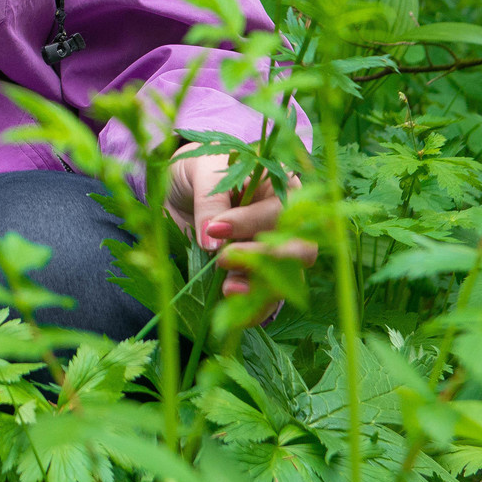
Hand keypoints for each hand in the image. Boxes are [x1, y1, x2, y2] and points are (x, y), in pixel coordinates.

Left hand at [164, 150, 316, 303]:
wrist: (180, 191)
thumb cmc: (199, 171)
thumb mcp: (201, 171)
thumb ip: (210, 199)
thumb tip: (212, 240)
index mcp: (281, 187)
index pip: (280, 211)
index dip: (250, 223)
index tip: (215, 229)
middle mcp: (287, 223)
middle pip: (300, 250)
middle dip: (265, 259)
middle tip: (225, 258)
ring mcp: (275, 254)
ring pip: (289, 280)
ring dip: (261, 288)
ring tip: (229, 289)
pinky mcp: (258, 278)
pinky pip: (268, 301)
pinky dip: (254, 309)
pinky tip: (233, 311)